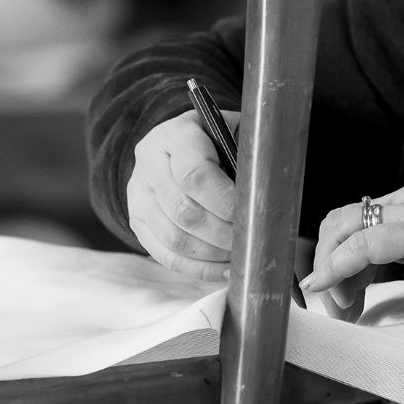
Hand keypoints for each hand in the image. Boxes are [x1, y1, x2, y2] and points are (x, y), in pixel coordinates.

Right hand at [126, 111, 235, 281]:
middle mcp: (149, 162)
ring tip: (237, 255)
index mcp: (176, 135)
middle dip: (222, 234)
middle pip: (184, 211)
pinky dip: (198, 268)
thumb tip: (266, 199)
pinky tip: (223, 268)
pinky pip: (165, 254)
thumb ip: (246, 157)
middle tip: (248, 241)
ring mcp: (138, 194)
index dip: (225, 202)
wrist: (176, 144)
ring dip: (211, 254)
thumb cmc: (215, 142)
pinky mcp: (137, 220)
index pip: (195, 175)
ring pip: (174, 238)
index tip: (250, 215)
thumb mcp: (231, 134)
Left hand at [300, 176, 403, 305]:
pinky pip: (362, 245)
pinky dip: (336, 266)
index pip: (365, 219)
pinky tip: (326, 286)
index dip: (345, 254)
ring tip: (338, 305)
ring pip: (344, 228)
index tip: (347, 290)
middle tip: (337, 302)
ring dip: (332, 269)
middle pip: (345, 220)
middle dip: (330, 261)